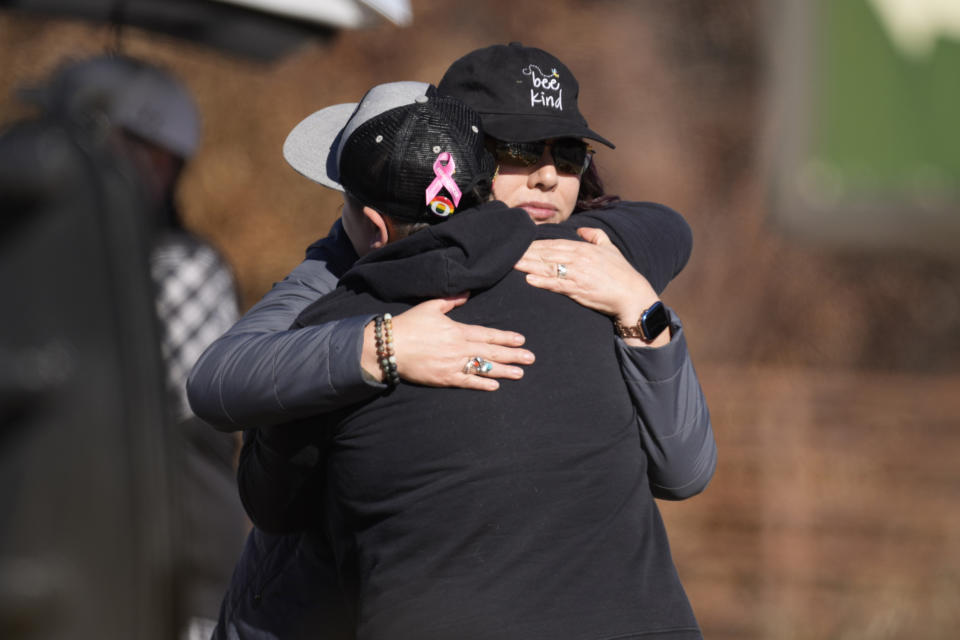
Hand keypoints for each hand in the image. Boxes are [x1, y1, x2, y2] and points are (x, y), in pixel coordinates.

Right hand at [361, 293, 534, 390]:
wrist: (389, 346)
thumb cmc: (410, 325)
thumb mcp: (430, 306)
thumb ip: (450, 300)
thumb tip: (466, 293)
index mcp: (457, 330)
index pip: (487, 334)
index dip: (505, 337)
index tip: (521, 340)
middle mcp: (459, 348)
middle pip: (491, 352)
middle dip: (513, 355)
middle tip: (531, 358)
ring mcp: (452, 364)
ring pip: (483, 368)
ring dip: (503, 371)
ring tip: (520, 373)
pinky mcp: (443, 378)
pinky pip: (467, 382)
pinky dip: (482, 384)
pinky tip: (495, 385)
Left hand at [515, 227, 659, 317]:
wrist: (633, 295)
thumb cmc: (622, 273)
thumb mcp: (611, 249)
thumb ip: (596, 236)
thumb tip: (581, 230)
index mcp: (584, 248)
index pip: (554, 244)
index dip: (535, 244)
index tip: (519, 244)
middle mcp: (579, 258)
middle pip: (546, 254)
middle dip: (525, 253)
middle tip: (506, 252)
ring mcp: (578, 274)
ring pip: (548, 267)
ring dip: (528, 266)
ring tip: (511, 264)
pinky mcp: (579, 289)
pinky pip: (557, 285)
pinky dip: (542, 282)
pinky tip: (529, 280)